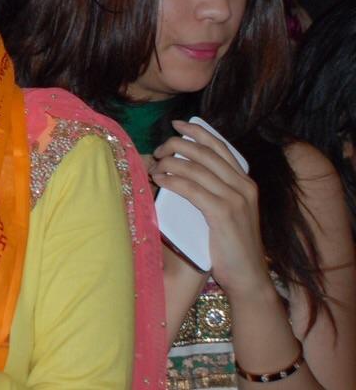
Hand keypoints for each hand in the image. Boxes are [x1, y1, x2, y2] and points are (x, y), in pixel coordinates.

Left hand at [150, 120, 271, 298]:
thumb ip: (212, 190)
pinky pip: (191, 188)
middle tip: (158, 150)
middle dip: (177, 145)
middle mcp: (243, 186)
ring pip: (195, 168)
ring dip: (169, 163)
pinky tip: (159, 180)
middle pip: (204, 152)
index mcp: (245, 182)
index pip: (220, 146)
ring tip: (153, 167)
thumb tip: (180, 170)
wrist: (247, 276)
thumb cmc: (230, 245)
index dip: (197, 131)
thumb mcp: (226, 211)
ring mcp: (235, 199)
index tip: (177, 125)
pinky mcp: (223, 213)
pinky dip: (172, 180)